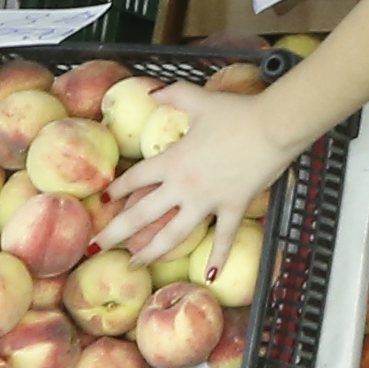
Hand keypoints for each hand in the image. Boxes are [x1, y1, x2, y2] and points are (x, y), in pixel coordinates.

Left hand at [98, 85, 296, 267]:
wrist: (273, 125)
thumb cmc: (236, 112)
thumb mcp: (199, 99)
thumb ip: (172, 94)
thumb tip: (150, 91)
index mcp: (172, 160)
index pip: (134, 179)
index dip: (116, 190)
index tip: (103, 201)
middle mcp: (183, 186)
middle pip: (141, 215)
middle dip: (115, 233)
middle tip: (95, 248)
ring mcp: (208, 200)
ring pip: (173, 234)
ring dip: (152, 252)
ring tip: (135, 263)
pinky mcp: (232, 207)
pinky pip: (222, 237)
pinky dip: (216, 257)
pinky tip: (208, 276)